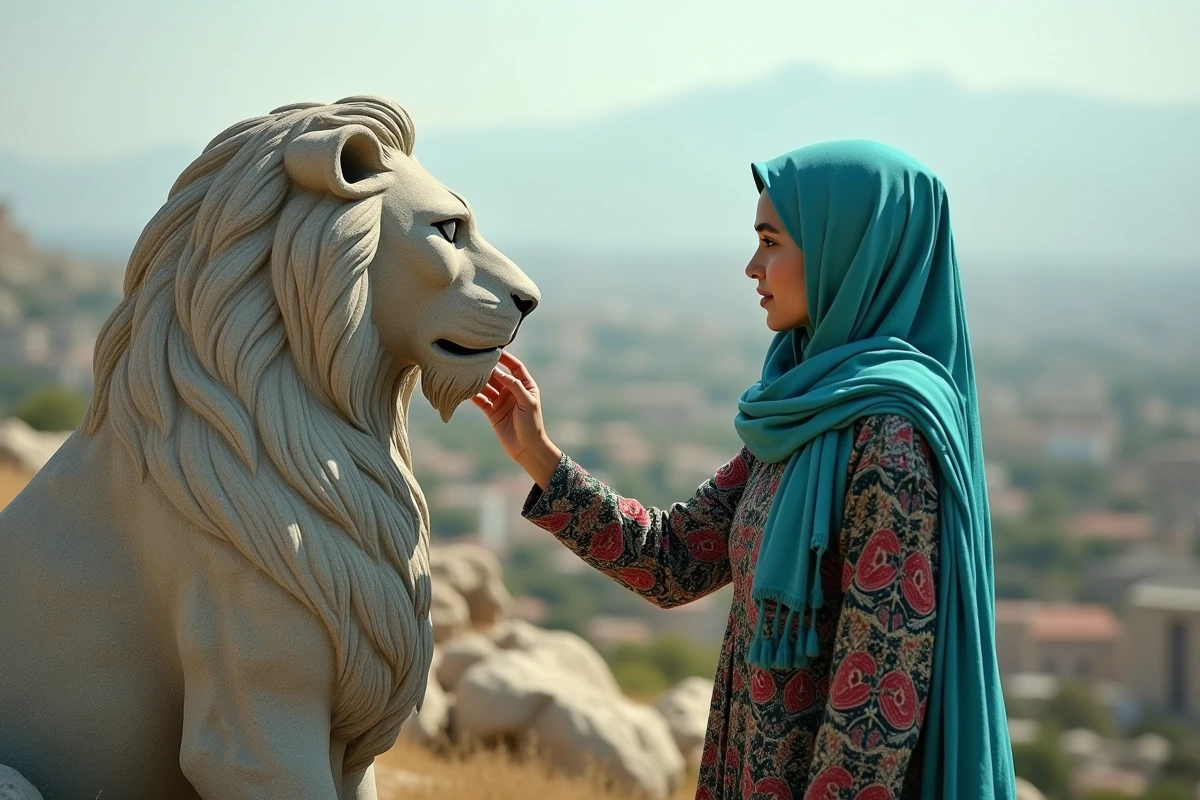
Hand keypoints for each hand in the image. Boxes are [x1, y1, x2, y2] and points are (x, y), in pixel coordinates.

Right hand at [472, 350, 561, 487]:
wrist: (527, 448)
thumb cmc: (532, 424)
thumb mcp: (527, 402)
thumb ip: (514, 386)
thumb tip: (499, 372)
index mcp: (525, 385)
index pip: (515, 366)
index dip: (506, 357)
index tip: (494, 349)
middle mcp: (512, 391)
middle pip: (498, 375)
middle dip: (487, 368)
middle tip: (474, 360)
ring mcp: (501, 400)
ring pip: (487, 386)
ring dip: (477, 380)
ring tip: (465, 372)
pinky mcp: (492, 411)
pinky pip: (480, 399)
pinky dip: (472, 394)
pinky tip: (463, 389)